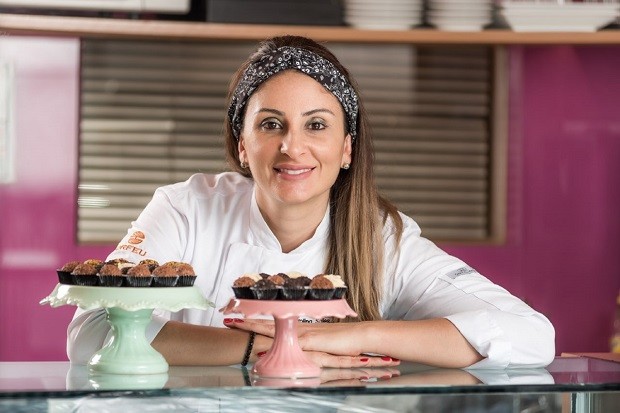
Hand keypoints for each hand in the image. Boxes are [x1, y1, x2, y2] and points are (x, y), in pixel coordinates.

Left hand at [224, 318, 399, 367]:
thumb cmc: (348, 342)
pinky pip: (287, 339)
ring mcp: (303, 333)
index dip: (256, 319)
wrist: (363, 336)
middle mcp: (299, 328)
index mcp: (301, 328)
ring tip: (234, 320)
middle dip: (247, 319)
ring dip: (253, 325)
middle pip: (268, 322)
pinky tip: (260, 339)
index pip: (274, 321)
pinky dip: (273, 337)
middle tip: (228, 314)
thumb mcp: (325, 345)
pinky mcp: (310, 341)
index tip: (239, 315)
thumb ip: (311, 347)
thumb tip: (298, 351)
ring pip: (273, 327)